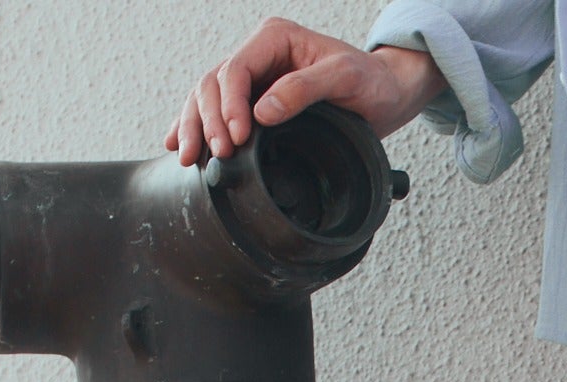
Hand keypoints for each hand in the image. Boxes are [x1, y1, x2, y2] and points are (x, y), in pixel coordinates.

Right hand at [165, 15, 446, 165]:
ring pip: (209, 98)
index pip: (236, 70)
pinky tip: (179, 144)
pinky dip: (198, 127)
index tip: (237, 139)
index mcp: (275, 40)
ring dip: (195, 126)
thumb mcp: (345, 78)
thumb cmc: (372, 81)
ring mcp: (256, 78)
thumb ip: (304, 89)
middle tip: (215, 155)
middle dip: (207, 120)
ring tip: (189, 158)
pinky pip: (219, 112)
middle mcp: (260, 55)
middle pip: (214, 84)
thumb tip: (262, 112)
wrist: (387, 93)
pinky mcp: (258, 102)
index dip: (230, 106)